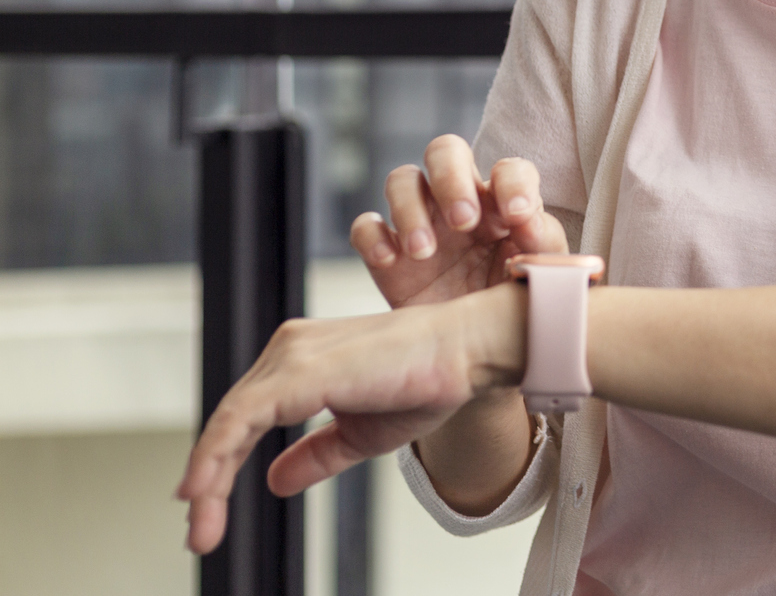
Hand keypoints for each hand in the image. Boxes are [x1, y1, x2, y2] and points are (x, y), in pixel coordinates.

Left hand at [176, 286, 525, 554]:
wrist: (466, 353)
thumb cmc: (427, 381)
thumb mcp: (361, 434)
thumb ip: (315, 454)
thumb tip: (274, 481)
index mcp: (302, 360)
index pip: (246, 418)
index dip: (221, 465)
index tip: (207, 512)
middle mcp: (290, 349)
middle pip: (231, 421)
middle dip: (210, 482)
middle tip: (202, 534)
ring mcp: (292, 356)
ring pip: (228, 422)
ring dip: (209, 480)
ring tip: (202, 527)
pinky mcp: (300, 370)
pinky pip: (240, 418)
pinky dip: (215, 455)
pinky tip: (202, 490)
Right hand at [351, 135, 565, 309]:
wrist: (478, 354)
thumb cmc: (515, 304)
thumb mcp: (539, 276)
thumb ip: (542, 243)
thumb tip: (528, 220)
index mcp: (504, 204)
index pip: (509, 169)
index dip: (513, 182)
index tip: (517, 215)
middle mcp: (460, 203)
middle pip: (445, 151)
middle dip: (452, 178)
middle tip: (464, 221)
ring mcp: (420, 223)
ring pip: (402, 180)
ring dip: (410, 208)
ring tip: (424, 250)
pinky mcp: (388, 254)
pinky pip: (366, 226)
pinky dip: (372, 236)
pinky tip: (389, 260)